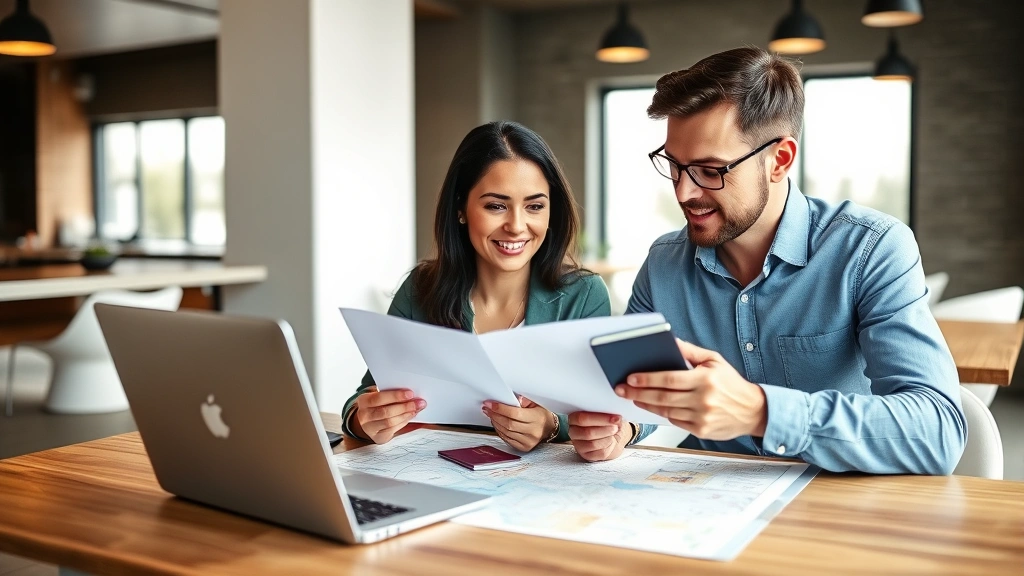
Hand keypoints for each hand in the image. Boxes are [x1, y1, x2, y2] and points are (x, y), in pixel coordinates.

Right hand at [352, 386, 425, 443]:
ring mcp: (370, 428)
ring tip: (416, 409)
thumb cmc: (378, 405)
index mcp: (364, 401)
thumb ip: (392, 394)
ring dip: (406, 415)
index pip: (379, 398)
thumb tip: (411, 394)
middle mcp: (364, 415)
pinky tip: (410, 416)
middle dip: (404, 407)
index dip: (395, 396)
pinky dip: (403, 422)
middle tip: (418, 403)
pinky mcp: (377, 437)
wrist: (370, 421)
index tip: (410, 394)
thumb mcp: (380, 397)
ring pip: (390, 422)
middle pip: (385, 412)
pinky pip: (392, 429)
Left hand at [482, 396, 556, 451]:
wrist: (550, 429)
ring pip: (506, 432)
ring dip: (495, 423)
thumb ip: (523, 401)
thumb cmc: (541, 414)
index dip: (500, 408)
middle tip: (487, 408)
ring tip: (491, 414)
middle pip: (508, 424)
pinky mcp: (524, 447)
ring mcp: (528, 441)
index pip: (514, 414)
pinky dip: (500, 431)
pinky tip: (497, 424)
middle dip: (495, 415)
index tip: (490, 404)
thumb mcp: (536, 403)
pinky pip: (507, 439)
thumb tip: (510, 399)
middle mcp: (533, 432)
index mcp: (536, 418)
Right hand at [567, 412, 630, 461]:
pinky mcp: (587, 455)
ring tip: (614, 432)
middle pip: (587, 433)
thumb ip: (605, 410)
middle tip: (616, 426)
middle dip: (605, 429)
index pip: (581, 418)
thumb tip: (613, 412)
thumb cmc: (608, 421)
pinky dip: (609, 446)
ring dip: (608, 437)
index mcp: (574, 418)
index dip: (600, 418)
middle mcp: (574, 432)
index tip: (615, 418)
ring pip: (593, 444)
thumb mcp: (606, 412)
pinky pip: (599, 452)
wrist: (614, 434)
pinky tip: (611, 440)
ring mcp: (579, 445)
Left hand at [615, 340, 767, 440]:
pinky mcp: (701, 431)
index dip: (647, 379)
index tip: (630, 377)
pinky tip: (651, 406)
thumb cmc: (731, 383)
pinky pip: (675, 421)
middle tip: (621, 389)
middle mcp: (703, 400)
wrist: (754, 411)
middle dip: (638, 392)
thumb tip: (669, 341)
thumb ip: (689, 351)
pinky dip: (661, 414)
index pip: (669, 379)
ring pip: (666, 411)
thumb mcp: (714, 360)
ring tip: (632, 397)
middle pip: (663, 397)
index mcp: (706, 379)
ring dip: (646, 404)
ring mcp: (702, 417)